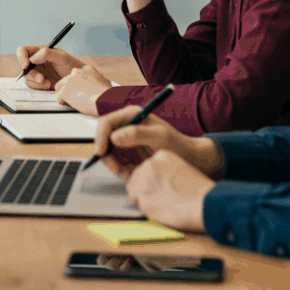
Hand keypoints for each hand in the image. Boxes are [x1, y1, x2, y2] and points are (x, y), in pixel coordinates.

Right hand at [15, 43, 85, 89]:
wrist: (77, 80)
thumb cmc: (71, 65)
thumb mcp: (61, 57)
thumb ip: (47, 53)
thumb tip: (33, 58)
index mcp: (39, 50)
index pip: (23, 50)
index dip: (21, 57)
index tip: (26, 65)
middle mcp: (36, 60)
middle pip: (23, 65)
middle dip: (31, 73)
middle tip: (41, 78)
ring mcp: (37, 71)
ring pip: (27, 76)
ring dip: (36, 81)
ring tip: (48, 83)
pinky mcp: (39, 82)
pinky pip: (32, 85)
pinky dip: (39, 86)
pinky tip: (48, 85)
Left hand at [53, 65, 110, 115]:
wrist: (105, 100)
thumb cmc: (107, 95)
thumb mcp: (105, 82)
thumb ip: (97, 81)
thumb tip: (98, 84)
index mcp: (87, 69)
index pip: (75, 76)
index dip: (77, 85)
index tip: (81, 91)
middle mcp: (76, 72)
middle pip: (65, 81)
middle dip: (69, 90)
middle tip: (77, 98)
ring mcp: (69, 81)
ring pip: (60, 89)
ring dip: (65, 96)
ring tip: (75, 102)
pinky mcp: (65, 91)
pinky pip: (59, 98)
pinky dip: (64, 103)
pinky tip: (72, 105)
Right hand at [93, 106, 223, 180]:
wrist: (190, 159)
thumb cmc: (178, 144)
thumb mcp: (159, 137)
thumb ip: (137, 134)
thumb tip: (114, 136)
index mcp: (132, 115)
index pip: (107, 122)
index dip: (100, 136)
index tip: (100, 153)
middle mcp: (126, 126)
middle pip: (104, 138)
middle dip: (107, 154)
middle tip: (116, 169)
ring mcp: (126, 141)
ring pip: (108, 154)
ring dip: (114, 165)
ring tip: (129, 173)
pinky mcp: (128, 155)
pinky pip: (116, 164)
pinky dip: (121, 171)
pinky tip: (133, 174)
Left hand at [125, 150, 214, 232]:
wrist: (206, 203)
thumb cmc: (199, 192)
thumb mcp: (181, 171)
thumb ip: (164, 173)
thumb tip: (152, 185)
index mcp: (160, 156)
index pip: (145, 169)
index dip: (152, 183)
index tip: (165, 190)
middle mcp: (149, 164)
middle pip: (137, 180)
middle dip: (146, 192)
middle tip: (165, 200)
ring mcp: (144, 180)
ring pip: (136, 194)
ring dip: (147, 202)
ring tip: (166, 205)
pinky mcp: (143, 198)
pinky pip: (140, 207)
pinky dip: (150, 212)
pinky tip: (165, 212)